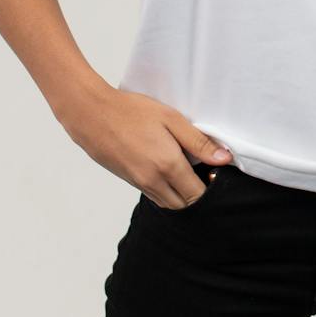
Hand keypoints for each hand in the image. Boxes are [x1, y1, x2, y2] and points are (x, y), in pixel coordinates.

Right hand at [55, 84, 233, 209]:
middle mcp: (153, 181)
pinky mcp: (128, 181)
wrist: (91, 114)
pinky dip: (165, 191)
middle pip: (183, 205)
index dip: (210, 188)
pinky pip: (153, 195)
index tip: (215, 174)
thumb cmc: (131, 111)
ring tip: (187, 170)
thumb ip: (199, 142)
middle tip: (204, 173)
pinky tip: (167, 170)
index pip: (197, 195)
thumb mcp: (171, 119)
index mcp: (167, 166)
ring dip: (180, 195)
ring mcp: (138, 183)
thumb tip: (224, 159)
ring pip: (167, 202)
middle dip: (196, 196)